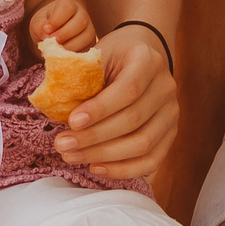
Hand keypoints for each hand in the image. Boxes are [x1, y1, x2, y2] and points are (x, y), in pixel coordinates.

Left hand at [27, 0, 96, 50]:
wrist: (53, 32)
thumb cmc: (45, 23)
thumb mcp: (38, 22)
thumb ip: (39, 27)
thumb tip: (46, 37)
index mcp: (68, 5)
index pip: (67, 8)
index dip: (57, 20)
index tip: (46, 30)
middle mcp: (82, 14)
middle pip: (80, 22)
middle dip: (65, 34)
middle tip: (53, 42)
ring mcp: (89, 28)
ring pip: (87, 36)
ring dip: (71, 45)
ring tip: (58, 50)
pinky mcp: (91, 43)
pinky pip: (88, 49)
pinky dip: (76, 54)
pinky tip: (64, 55)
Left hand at [56, 23, 176, 180]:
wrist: (138, 57)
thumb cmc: (109, 58)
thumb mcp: (94, 55)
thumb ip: (78, 75)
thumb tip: (53, 104)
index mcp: (147, 60)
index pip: (128, 89)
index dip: (100, 109)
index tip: (71, 121)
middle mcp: (165, 87)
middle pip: (133, 120)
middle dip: (94, 137)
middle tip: (61, 144)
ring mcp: (171, 113)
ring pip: (143, 144)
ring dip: (103, 155)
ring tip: (71, 156)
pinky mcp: (170, 135)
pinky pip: (151, 161)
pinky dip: (123, 169)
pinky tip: (95, 167)